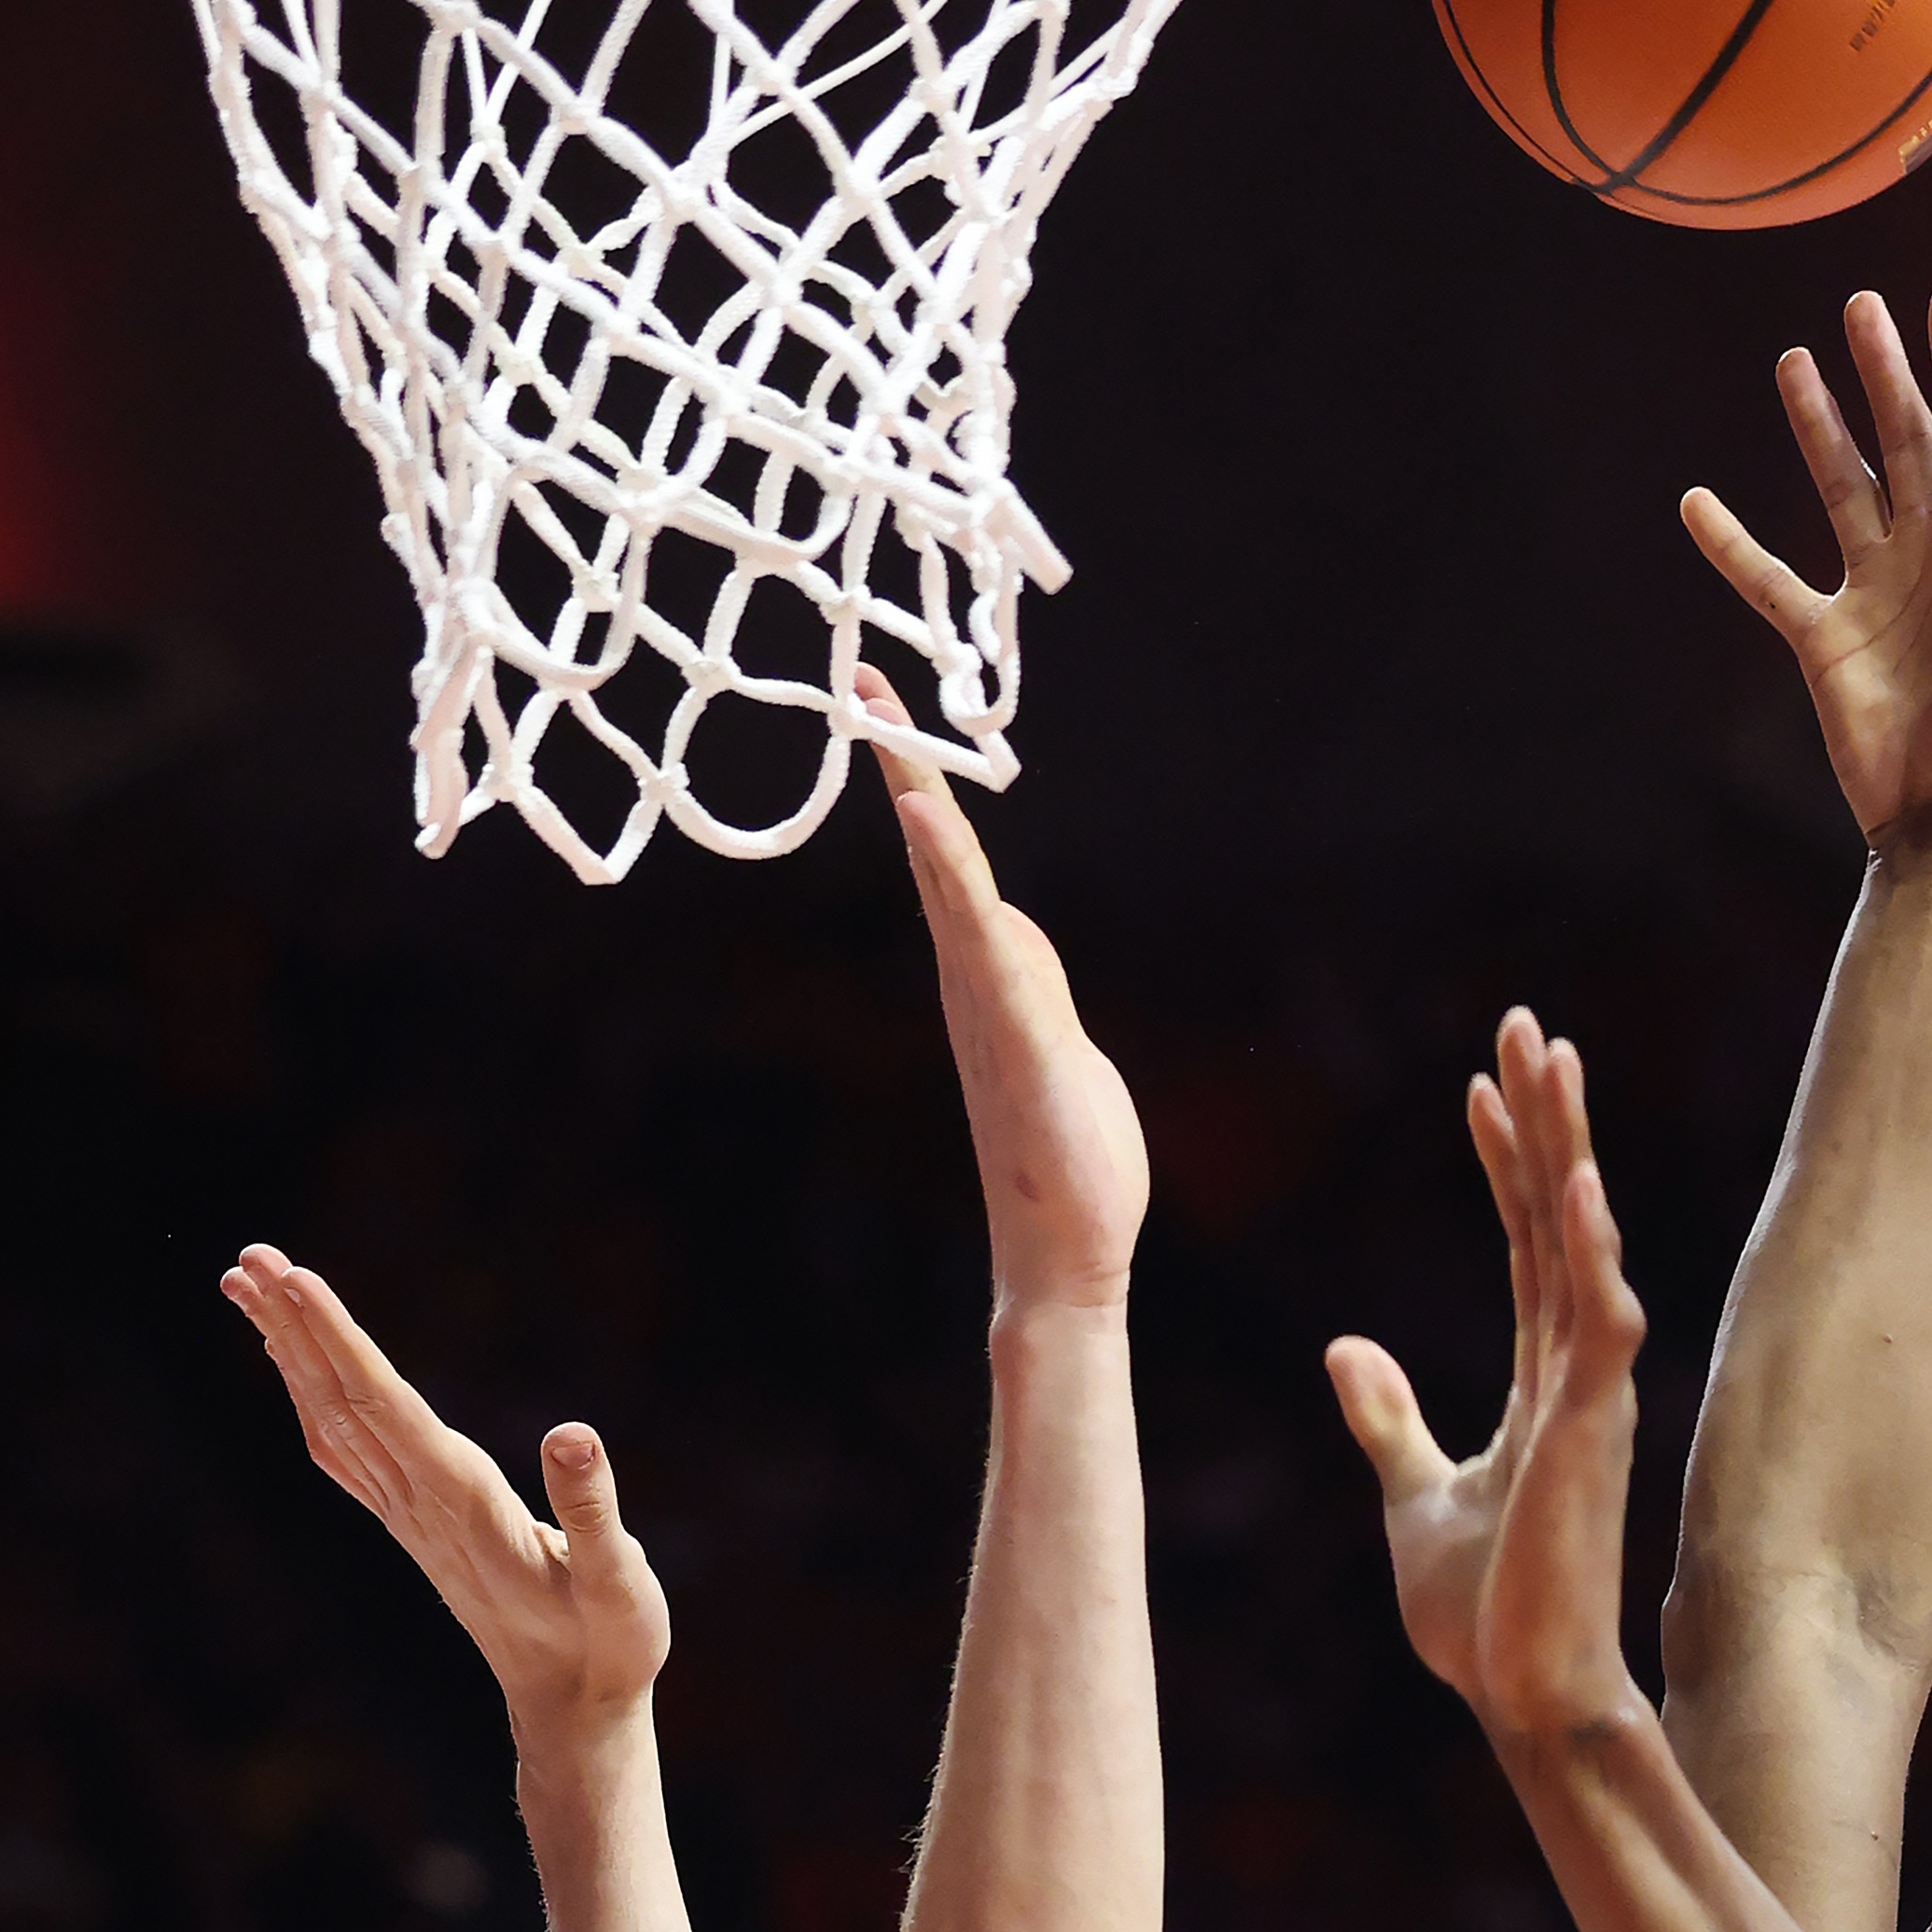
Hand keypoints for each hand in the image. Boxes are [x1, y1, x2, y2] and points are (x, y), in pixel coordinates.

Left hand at [221, 1248, 666, 1753]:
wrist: (571, 1705)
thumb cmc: (607, 1641)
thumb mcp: (619, 1581)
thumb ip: (593, 1510)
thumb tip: (572, 1434)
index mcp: (463, 1502)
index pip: (385, 1408)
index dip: (339, 1342)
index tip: (296, 1281)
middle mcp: (421, 1503)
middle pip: (340, 1402)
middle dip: (295, 1326)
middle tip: (251, 1258)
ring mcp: (410, 1516)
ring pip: (330, 1420)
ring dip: (289, 1351)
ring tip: (251, 1287)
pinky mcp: (415, 1523)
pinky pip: (344, 1448)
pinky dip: (311, 1394)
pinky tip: (296, 1366)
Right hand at [857, 664, 1145, 1311]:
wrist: (1070, 1252)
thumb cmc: (1070, 1158)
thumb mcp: (1060, 1044)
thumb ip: (1032, 983)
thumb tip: (1009, 928)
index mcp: (989, 977)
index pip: (953, 861)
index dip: (922, 784)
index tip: (887, 708)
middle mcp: (976, 980)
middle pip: (936, 852)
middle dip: (901, 764)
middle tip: (861, 679)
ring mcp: (991, 1005)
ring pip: (951, 883)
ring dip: (919, 799)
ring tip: (883, 722)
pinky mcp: (1022, 1035)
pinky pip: (985, 939)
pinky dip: (953, 875)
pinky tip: (929, 821)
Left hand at [1327, 1012, 1647, 1744]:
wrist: (1520, 1696)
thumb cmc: (1483, 1615)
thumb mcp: (1412, 1495)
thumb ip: (1387, 1419)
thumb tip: (1346, 1347)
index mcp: (1539, 1382)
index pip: (1521, 1245)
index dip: (1504, 1163)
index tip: (1478, 1088)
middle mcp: (1575, 1373)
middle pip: (1557, 1219)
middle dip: (1544, 1122)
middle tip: (1528, 1028)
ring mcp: (1592, 1397)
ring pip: (1583, 1246)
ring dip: (1568, 1152)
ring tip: (1554, 1062)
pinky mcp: (1592, 1432)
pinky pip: (1600, 1322)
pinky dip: (1589, 1251)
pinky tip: (1576, 1184)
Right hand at [1680, 285, 1931, 848]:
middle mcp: (1925, 554)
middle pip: (1902, 441)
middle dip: (1882, 373)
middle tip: (1859, 307)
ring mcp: (1872, 593)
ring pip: (1840, 490)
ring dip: (1817, 429)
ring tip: (1791, 365)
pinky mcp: (1824, 639)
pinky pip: (1768, 578)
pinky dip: (1731, 544)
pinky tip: (1697, 503)